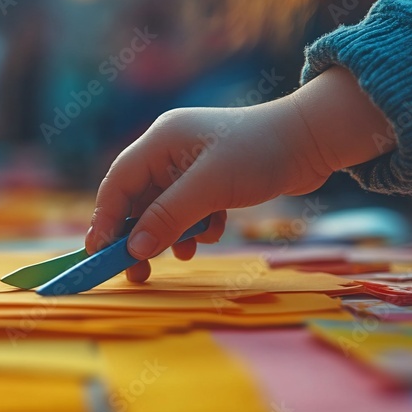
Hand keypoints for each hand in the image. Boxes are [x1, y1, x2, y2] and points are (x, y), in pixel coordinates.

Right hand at [85, 66, 393, 281]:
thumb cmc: (260, 153)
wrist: (312, 141)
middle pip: (138, 198)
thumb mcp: (210, 187)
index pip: (118, 182)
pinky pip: (191, 209)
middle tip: (136, 271)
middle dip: (139, 235)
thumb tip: (133, 249)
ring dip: (171, 233)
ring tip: (182, 255)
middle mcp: (171, 150)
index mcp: (161, 140)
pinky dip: (197, 226)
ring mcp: (192, 164)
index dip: (106, 218)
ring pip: (165, 208)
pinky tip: (214, 232)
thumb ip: (169, 217)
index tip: (99, 254)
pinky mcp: (213, 179)